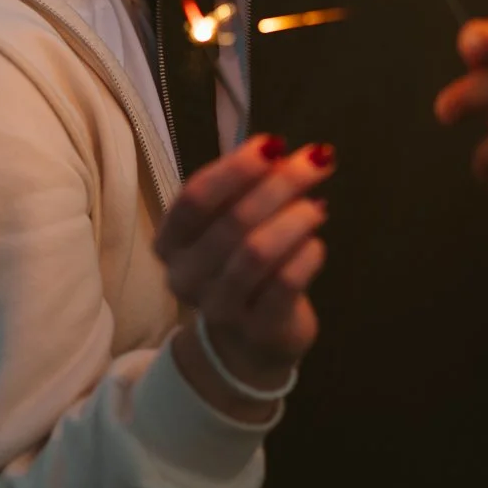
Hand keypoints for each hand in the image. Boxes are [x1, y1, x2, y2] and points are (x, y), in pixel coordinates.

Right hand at [154, 134, 333, 405]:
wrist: (248, 343)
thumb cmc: (237, 266)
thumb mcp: (229, 224)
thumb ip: (247, 188)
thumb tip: (281, 151)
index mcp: (170, 242)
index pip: (195, 198)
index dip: (235, 168)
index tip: (274, 144)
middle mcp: (185, 277)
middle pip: (233, 221)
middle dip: (280, 184)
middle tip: (317, 161)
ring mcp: (219, 308)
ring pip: (258, 252)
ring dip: (295, 219)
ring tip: (318, 206)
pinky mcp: (257, 330)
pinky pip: (285, 283)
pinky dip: (306, 255)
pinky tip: (317, 244)